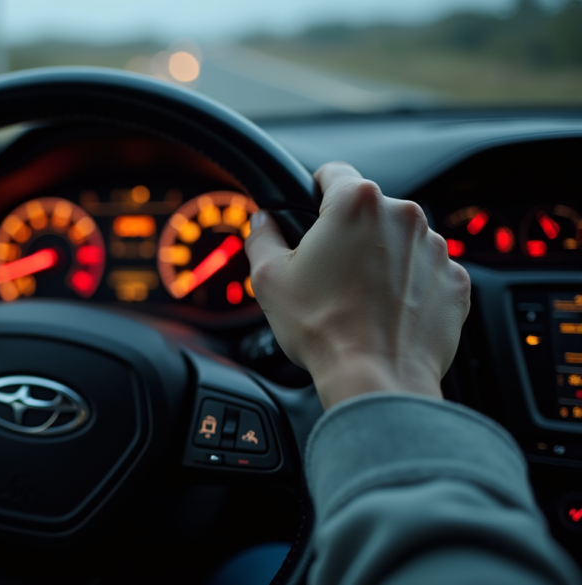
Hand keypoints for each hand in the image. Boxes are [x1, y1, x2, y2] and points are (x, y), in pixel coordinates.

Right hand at [243, 162, 469, 409]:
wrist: (376, 378)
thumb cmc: (324, 328)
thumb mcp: (268, 278)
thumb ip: (262, 236)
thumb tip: (264, 222)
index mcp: (356, 203)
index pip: (333, 172)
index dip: (315, 193)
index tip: (311, 213)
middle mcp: (404, 215)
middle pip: (370, 210)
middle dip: (350, 233)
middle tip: (328, 272)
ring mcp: (436, 248)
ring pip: (401, 240)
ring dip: (382, 259)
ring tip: (359, 299)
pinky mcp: (456, 281)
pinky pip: (427, 272)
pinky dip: (410, 286)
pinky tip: (387, 312)